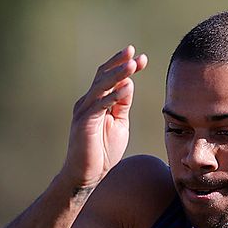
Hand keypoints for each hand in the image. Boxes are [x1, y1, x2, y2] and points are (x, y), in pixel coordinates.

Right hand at [62, 45, 147, 189]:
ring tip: (132, 64)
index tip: (142, 58)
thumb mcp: (119, 124)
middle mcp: (88, 102)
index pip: (111, 78)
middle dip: (120, 63)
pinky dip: (113, 96)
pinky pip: (100, 106)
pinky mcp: (84, 123)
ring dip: (118, 75)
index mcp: (97, 101)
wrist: (87, 174)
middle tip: (135, 53)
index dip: (125, 67)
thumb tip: (128, 85)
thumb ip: (122, 105)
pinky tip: (126, 88)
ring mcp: (85, 111)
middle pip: (104, 76)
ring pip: (101, 87)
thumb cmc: (103, 151)